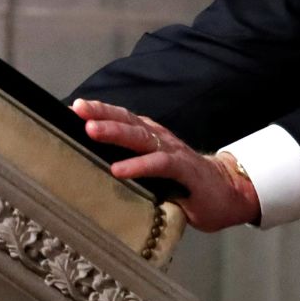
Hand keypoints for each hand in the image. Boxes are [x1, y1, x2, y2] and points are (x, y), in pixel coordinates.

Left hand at [70, 98, 260, 231]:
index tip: (72, 107)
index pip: (122, 118)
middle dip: (101, 114)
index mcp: (150, 136)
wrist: (227, 192)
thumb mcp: (152, 172)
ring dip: (115, 132)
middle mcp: (159, 138)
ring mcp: (172, 152)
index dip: (98, 111)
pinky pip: (159, 164)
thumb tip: (90, 170)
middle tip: (78, 109)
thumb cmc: (183, 184)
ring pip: (140, 137)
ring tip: (91, 131)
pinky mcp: (184, 170)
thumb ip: (130, 165)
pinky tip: (119, 170)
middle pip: (127, 120)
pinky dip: (138, 166)